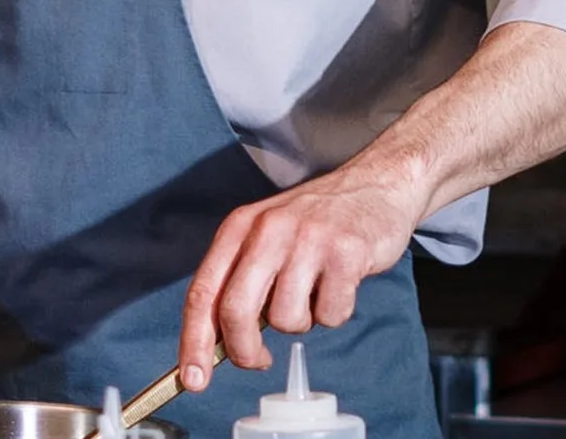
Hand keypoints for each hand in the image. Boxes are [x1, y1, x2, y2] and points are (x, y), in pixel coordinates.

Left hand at [177, 163, 423, 390]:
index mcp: (239, 227)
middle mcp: (268, 229)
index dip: (194, 340)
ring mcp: (307, 239)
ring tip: (313, 291)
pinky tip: (340, 282)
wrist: (372, 185)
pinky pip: (331, 315)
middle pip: (236, 311)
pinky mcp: (345, 252)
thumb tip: (215, 342)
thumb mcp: (265, 235)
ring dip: (302, 322)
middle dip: (244, 351)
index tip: (193, 379)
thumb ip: (240, 279)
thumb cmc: (314, 221)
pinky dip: (335, 311)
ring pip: (287, 320)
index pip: (204, 291)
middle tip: (259, 360)